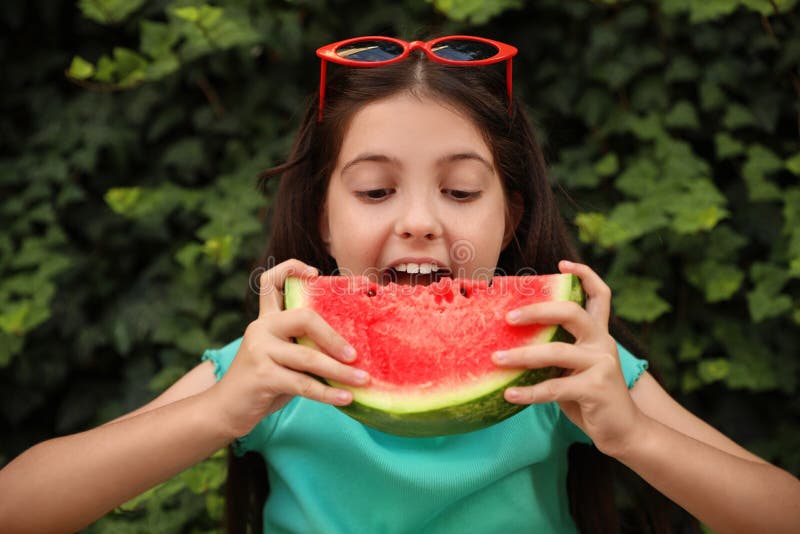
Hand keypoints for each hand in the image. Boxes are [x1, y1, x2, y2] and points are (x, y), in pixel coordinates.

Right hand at [209, 259, 368, 438]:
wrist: (225, 410)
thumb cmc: (262, 382)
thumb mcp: (280, 356)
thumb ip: (302, 345)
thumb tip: (351, 351)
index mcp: (267, 319)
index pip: (271, 281)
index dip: (291, 269)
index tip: (316, 273)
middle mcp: (261, 328)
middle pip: (304, 318)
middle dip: (334, 338)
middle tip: (356, 356)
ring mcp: (260, 351)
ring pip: (308, 357)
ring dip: (340, 371)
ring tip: (363, 380)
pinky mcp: (262, 376)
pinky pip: (303, 384)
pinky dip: (328, 393)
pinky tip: (346, 398)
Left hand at [492, 260, 644, 456]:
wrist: (624, 431)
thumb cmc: (590, 396)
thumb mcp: (574, 368)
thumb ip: (557, 350)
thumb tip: (512, 340)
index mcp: (599, 333)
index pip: (600, 294)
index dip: (585, 274)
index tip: (561, 263)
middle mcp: (602, 343)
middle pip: (571, 312)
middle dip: (537, 310)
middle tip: (508, 318)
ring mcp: (601, 364)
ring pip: (556, 351)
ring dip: (522, 355)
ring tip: (496, 358)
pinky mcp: (596, 389)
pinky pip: (554, 387)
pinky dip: (528, 392)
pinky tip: (509, 394)